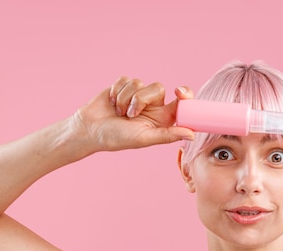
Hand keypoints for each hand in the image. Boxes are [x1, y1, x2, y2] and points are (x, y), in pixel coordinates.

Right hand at [73, 76, 195, 152]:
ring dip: (126, 99)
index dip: (184, 94)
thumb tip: (192, 135)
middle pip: (158, 88)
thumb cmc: (117, 138)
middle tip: (131, 114)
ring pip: (140, 84)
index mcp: (162, 119)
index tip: (179, 93)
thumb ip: (168, 135)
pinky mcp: (124, 86)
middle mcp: (153, 105)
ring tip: (119, 113)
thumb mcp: (144, 139)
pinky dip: (117, 92)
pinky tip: (112, 103)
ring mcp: (138, 95)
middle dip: (142, 99)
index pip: (181, 102)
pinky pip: (126, 80)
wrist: (90, 130)